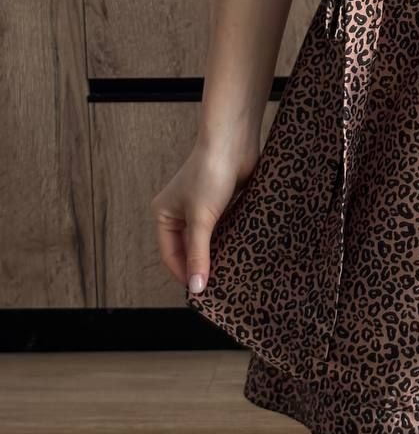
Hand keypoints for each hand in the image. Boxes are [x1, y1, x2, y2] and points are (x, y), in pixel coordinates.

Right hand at [151, 139, 259, 294]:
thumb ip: (198, 254)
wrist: (234, 141)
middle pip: (188, 248)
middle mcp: (180, 211)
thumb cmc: (210, 173)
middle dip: (200, 264)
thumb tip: (196, 287)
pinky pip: (222, 227)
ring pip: (207, 239)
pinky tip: (238, 250)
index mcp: (165, 214)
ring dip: (216, 252)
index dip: (184, 273)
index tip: (200, 292)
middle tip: (216, 286)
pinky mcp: (222, 201)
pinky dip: (228, 239)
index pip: (170, 254)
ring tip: (229, 272)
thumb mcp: (201, 219)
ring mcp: (201, 205)